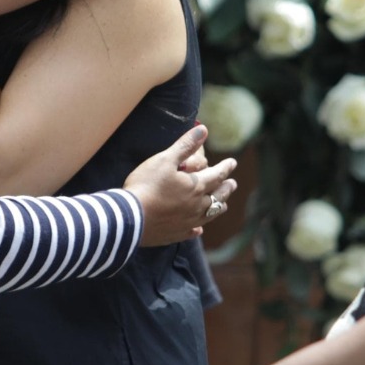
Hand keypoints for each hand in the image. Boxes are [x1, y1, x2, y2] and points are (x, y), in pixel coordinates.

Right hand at [124, 125, 238, 246]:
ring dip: (217, 207)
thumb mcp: (164, 159)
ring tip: (223, 204)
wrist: (130, 217)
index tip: (233, 162)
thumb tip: (203, 129)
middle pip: (217, 196)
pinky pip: (191, 232)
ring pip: (209, 215)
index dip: (225, 168)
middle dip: (226, 188)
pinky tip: (198, 230)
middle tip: (233, 184)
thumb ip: (185, 145)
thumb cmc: (146, 185)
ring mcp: (187, 222)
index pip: (216, 175)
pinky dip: (197, 229)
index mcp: (195, 186)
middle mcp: (196, 206)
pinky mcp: (175, 234)